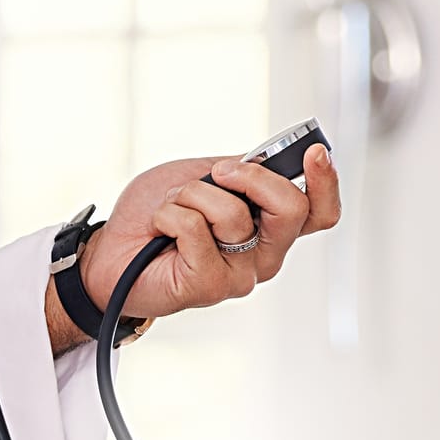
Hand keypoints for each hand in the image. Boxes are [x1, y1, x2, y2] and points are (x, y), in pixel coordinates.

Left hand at [75, 144, 341, 321]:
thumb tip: (267, 160)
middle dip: (252, 178)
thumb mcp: (204, 176)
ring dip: (191, 196)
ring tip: (173, 209)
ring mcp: (239, 275)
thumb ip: (241, 172)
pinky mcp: (209, 287)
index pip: (320, 212)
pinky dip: (170, 215)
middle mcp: (263, 255)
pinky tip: (162, 231)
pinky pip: (196, 229)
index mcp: (270, 227)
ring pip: (233, 215)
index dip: (326, 182)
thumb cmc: (158, 214)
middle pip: (292, 210)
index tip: (314, 152)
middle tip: (219, 174)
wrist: (112, 249)